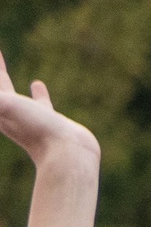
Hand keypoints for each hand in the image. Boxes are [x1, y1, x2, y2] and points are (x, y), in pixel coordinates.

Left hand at [0, 52, 98, 170]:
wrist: (68, 157)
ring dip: (7, 83)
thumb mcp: (4, 106)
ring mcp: (31, 118)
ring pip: (14, 96)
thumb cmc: (36, 131)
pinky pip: (39, 103)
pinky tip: (36, 85)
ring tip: (3, 69)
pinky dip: (36, 93)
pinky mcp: (49, 121)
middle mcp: (12, 114)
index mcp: (0, 109)